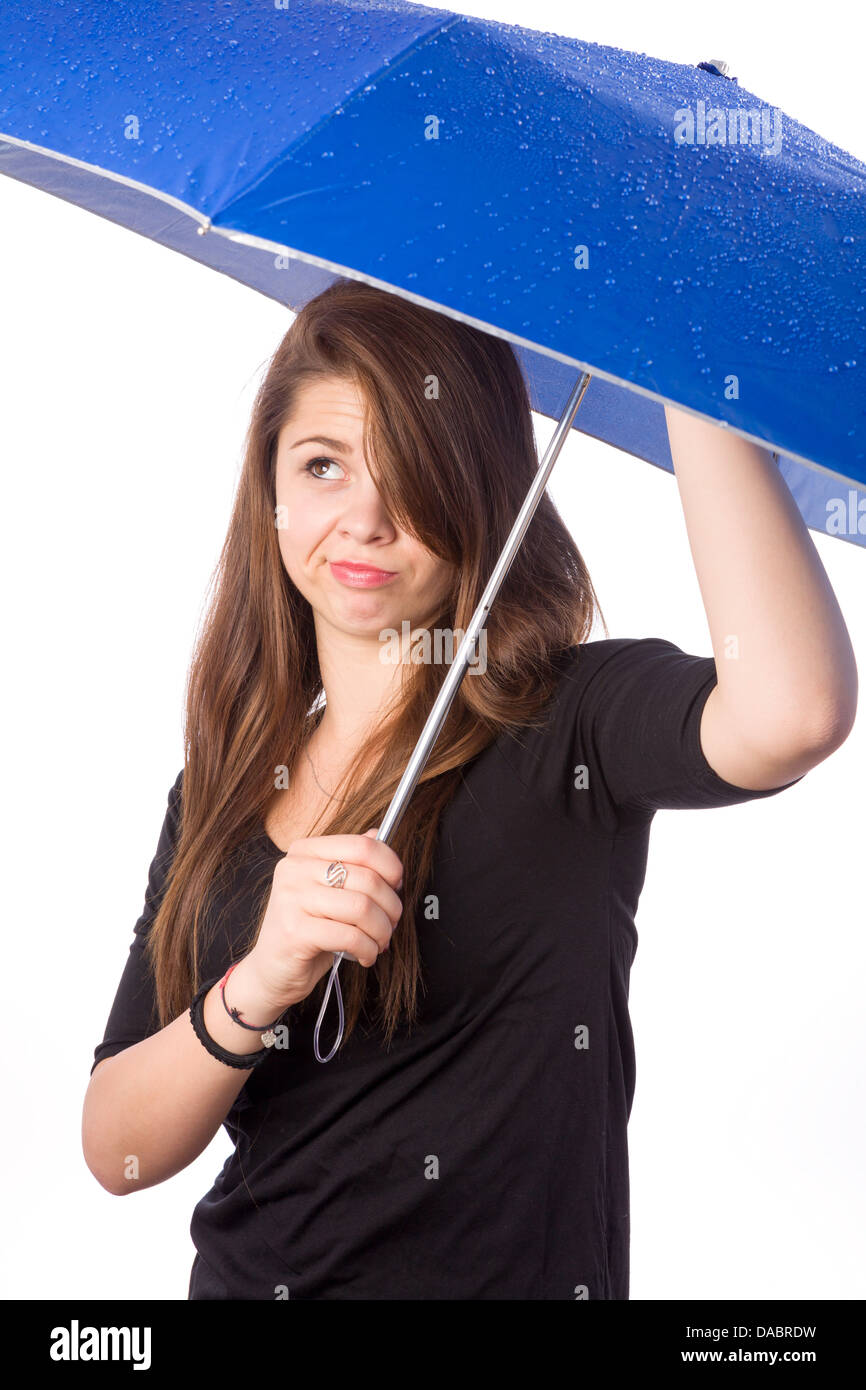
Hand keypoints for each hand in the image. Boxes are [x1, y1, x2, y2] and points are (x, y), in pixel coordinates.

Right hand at [242, 827, 403, 1012]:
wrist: (272, 971)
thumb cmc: (306, 929)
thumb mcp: (329, 890)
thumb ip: (351, 861)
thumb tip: (378, 835)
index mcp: (304, 851)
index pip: (362, 846)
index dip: (391, 866)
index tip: (396, 886)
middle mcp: (294, 869)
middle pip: (368, 879)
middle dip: (391, 907)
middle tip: (391, 923)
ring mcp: (291, 899)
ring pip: (362, 908)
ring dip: (382, 930)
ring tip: (379, 941)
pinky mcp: (294, 931)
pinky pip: (350, 936)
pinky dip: (368, 949)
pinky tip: (366, 955)